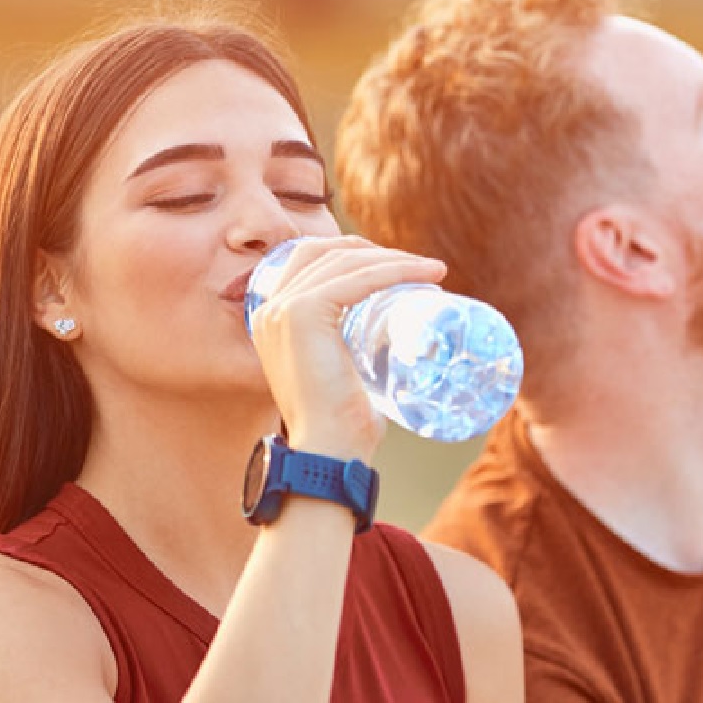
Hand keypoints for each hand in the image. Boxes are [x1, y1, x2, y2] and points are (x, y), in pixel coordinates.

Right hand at [245, 235, 445, 460]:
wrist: (329, 452)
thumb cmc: (343, 424)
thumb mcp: (342, 374)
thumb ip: (352, 354)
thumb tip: (395, 349)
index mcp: (273, 318)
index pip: (311, 261)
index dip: (356, 253)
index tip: (399, 265)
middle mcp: (270, 308)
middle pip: (326, 252)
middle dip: (375, 251)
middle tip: (418, 266)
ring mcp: (283, 309)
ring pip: (345, 262)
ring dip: (394, 259)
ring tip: (432, 270)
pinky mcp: (302, 314)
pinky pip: (356, 279)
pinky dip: (394, 271)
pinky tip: (424, 274)